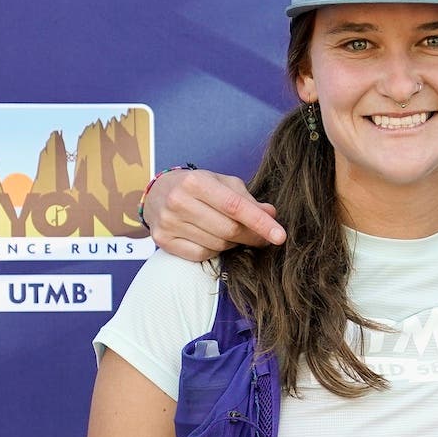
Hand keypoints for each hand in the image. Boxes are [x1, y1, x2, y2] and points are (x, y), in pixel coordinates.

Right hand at [145, 168, 283, 261]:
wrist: (157, 193)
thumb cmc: (197, 187)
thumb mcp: (223, 184)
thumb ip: (247, 199)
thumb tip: (271, 214)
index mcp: (196, 181)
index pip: (235, 206)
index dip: (260, 222)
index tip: (280, 236)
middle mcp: (179, 201)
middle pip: (228, 229)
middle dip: (251, 236)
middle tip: (262, 236)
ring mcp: (168, 222)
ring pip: (217, 244)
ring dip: (232, 243)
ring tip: (230, 232)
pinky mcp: (163, 240)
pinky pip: (201, 255)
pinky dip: (214, 251)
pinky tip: (212, 239)